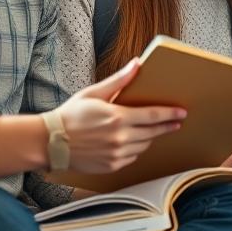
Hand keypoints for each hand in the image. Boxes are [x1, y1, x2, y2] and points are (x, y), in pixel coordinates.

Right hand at [51, 59, 186, 173]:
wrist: (50, 142)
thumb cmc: (70, 116)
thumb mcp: (94, 93)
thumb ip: (119, 81)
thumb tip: (137, 64)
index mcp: (118, 118)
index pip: (153, 116)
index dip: (169, 114)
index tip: (182, 112)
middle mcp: (120, 138)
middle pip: (152, 132)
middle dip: (166, 126)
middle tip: (176, 122)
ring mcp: (116, 155)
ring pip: (144, 145)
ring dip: (150, 137)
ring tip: (152, 130)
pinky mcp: (111, 166)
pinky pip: (132, 157)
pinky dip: (135, 149)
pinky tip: (132, 141)